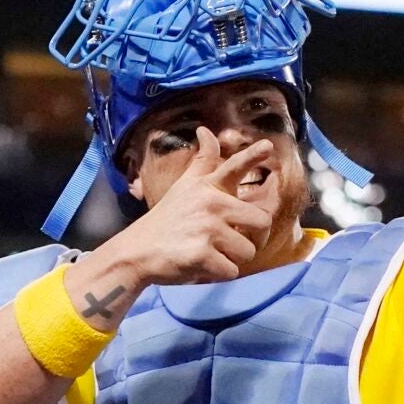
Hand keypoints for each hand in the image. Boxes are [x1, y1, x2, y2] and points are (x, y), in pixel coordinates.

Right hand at [101, 129, 277, 288]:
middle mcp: (211, 204)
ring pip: (247, 252)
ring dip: (232, 259)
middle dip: (252, 238)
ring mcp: (207, 229)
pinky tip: (200, 265)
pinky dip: (219, 274)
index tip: (267, 146)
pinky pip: (231, 271)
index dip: (252, 156)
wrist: (137, 251)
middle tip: (232, 241)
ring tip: (209, 252)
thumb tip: (206, 129)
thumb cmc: (167, 219)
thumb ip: (203, 161)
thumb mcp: (185, 186)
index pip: (234, 166)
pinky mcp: (202, 254)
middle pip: (262, 223)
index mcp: (208, 187)